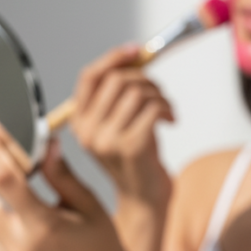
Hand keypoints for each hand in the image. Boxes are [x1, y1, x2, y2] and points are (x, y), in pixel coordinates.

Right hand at [71, 44, 173, 209]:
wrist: (145, 199)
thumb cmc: (138, 159)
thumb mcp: (120, 124)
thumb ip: (119, 96)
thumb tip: (135, 58)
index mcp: (80, 122)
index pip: (90, 77)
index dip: (114, 58)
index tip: (136, 51)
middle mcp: (88, 131)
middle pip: (117, 80)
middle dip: (146, 80)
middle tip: (160, 94)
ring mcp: (107, 139)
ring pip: (137, 92)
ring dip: (159, 95)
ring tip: (167, 110)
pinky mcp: (131, 145)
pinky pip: (152, 108)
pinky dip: (167, 109)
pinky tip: (171, 121)